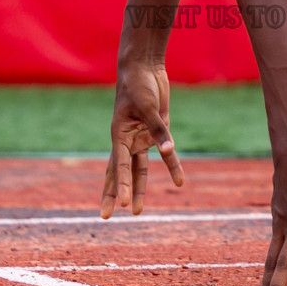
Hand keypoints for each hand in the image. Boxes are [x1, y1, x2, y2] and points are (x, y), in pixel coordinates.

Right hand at [100, 63, 183, 217]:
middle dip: (113, 194)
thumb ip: (159, 130)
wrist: (145, 68)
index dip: (121, 186)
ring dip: (138, 188)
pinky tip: (180, 182)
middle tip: (106, 217)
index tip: (121, 205)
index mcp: (119, 135)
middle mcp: (127, 140)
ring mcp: (141, 138)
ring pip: (138, 170)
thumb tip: (168, 151)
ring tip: (137, 212)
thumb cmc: (139, 85)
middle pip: (119, 172)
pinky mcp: (156, 133)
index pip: (119, 165)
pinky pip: (164, 154)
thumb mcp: (149, 106)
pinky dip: (172, 166)